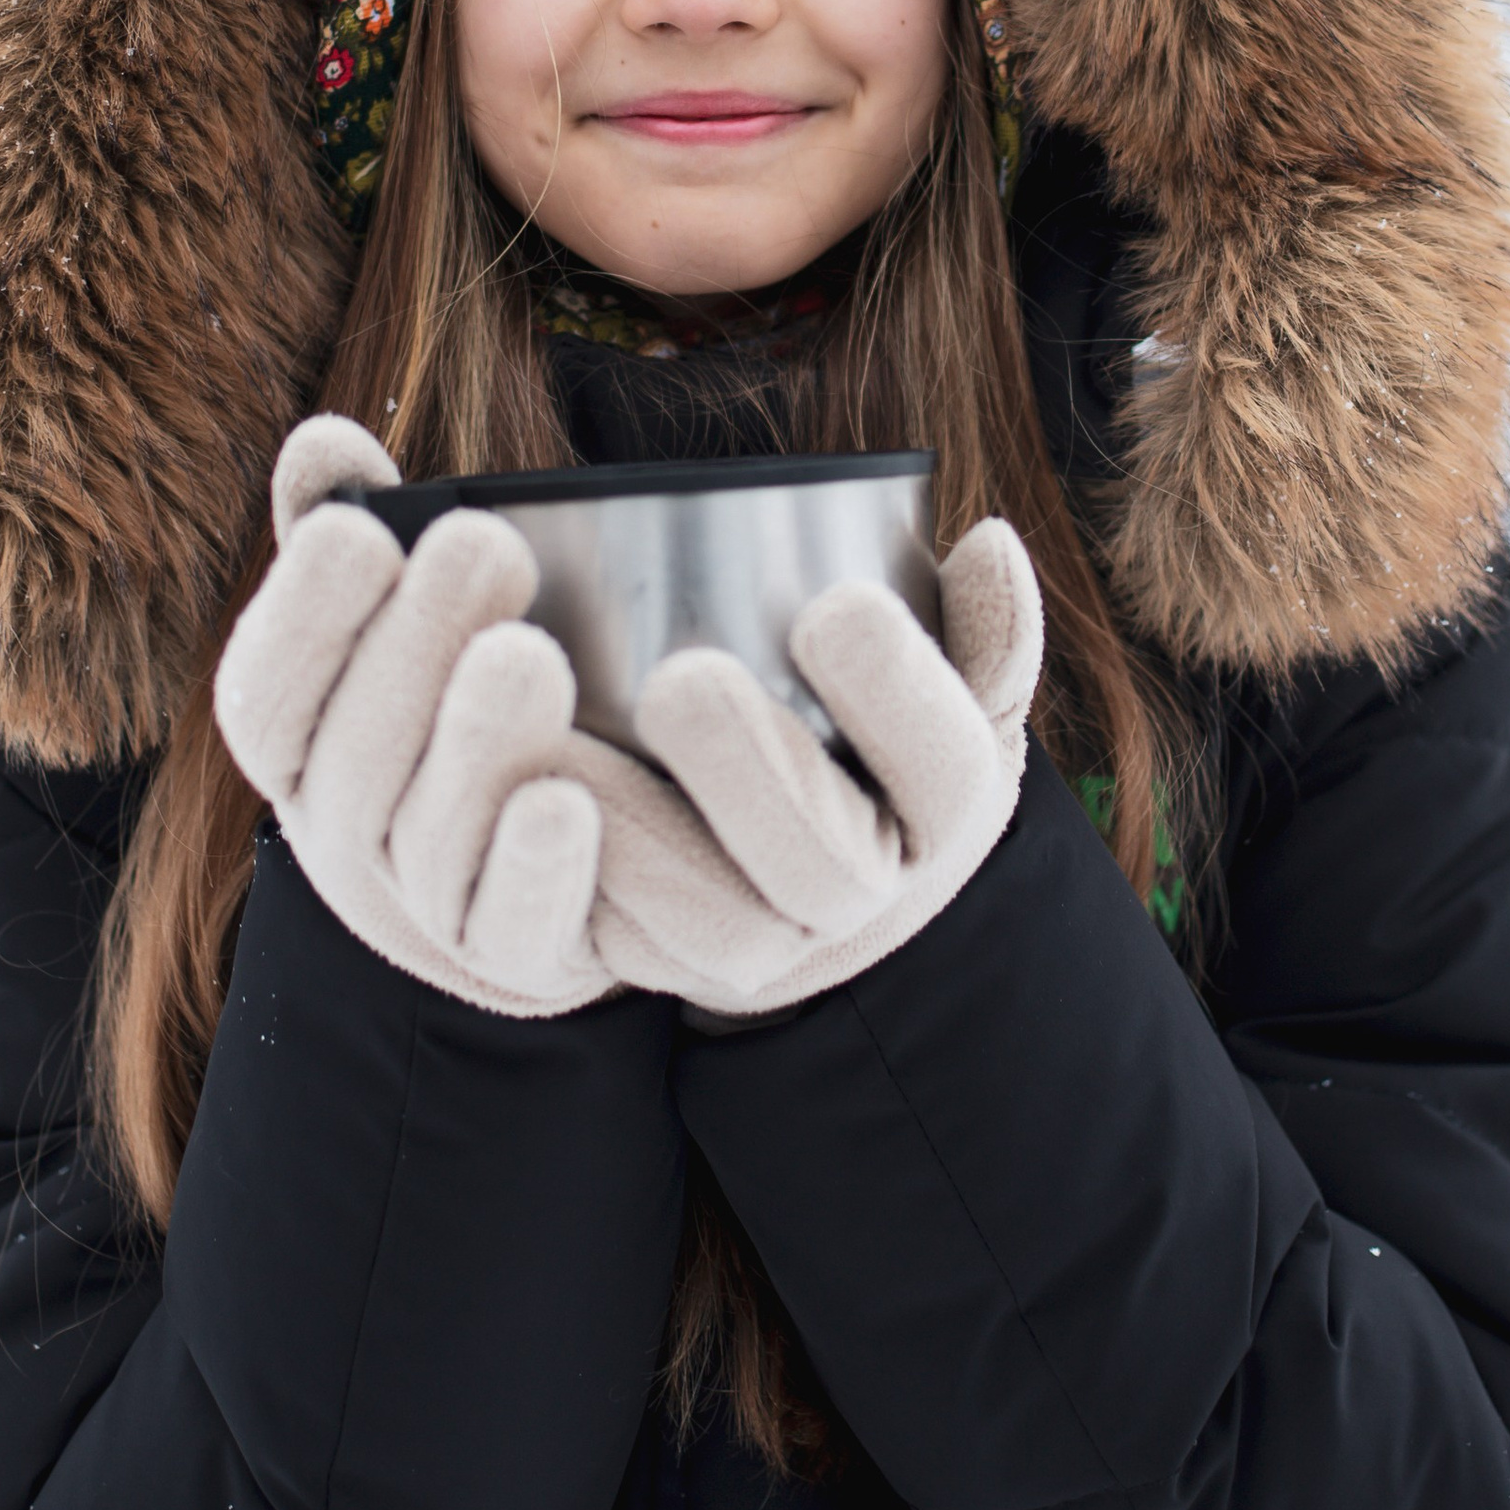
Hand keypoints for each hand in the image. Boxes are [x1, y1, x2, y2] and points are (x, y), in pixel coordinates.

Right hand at [215, 414, 622, 1017]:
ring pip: (428, 842)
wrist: (547, 872)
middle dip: (413, 650)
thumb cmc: (451, 705)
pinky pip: (514, 926)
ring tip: (533, 654)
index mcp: (303, 747)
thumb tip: (322, 440)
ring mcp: (428, 908)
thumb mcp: (400, 618)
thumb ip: (353, 533)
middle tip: (483, 546)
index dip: (304, 618)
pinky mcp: (519, 959)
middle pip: (353, 760)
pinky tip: (572, 800)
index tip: (363, 531)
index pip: (265, 697)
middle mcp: (347, 833)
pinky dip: (535, 868)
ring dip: (474, 747)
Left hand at [587, 520, 1042, 1016]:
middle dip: (754, 772)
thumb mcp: (949, 682)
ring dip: (635, 838)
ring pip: (712, 928)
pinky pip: (622, 953)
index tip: (833, 603)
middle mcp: (866, 898)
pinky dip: (564, 884)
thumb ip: (978, 622)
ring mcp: (769, 947)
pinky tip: (517, 801)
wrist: (808, 871)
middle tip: (680, 679)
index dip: (899, 694)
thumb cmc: (877, 737)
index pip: (948, 767)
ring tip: (564, 748)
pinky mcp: (670, 968)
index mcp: (943, 812)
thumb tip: (991, 542)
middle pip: (825, 863)